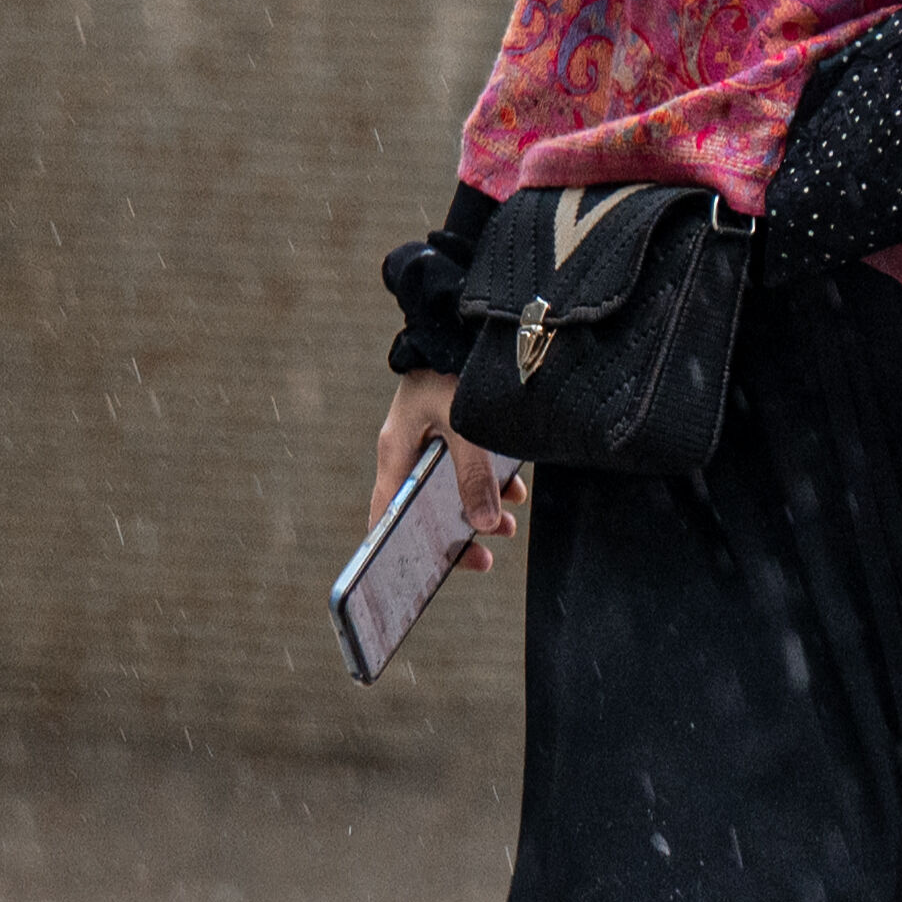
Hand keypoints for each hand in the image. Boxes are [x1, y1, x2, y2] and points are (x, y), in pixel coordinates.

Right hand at [371, 370, 519, 569]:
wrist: (459, 322)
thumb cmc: (453, 369)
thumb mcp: (465, 426)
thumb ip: (475, 476)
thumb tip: (487, 526)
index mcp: (396, 452)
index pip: (385, 515)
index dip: (395, 551)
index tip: (418, 579)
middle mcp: (408, 451)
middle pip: (424, 512)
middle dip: (456, 537)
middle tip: (485, 559)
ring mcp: (432, 442)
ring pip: (452, 492)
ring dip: (481, 511)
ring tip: (510, 526)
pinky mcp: (455, 432)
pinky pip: (469, 469)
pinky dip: (492, 484)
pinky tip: (516, 491)